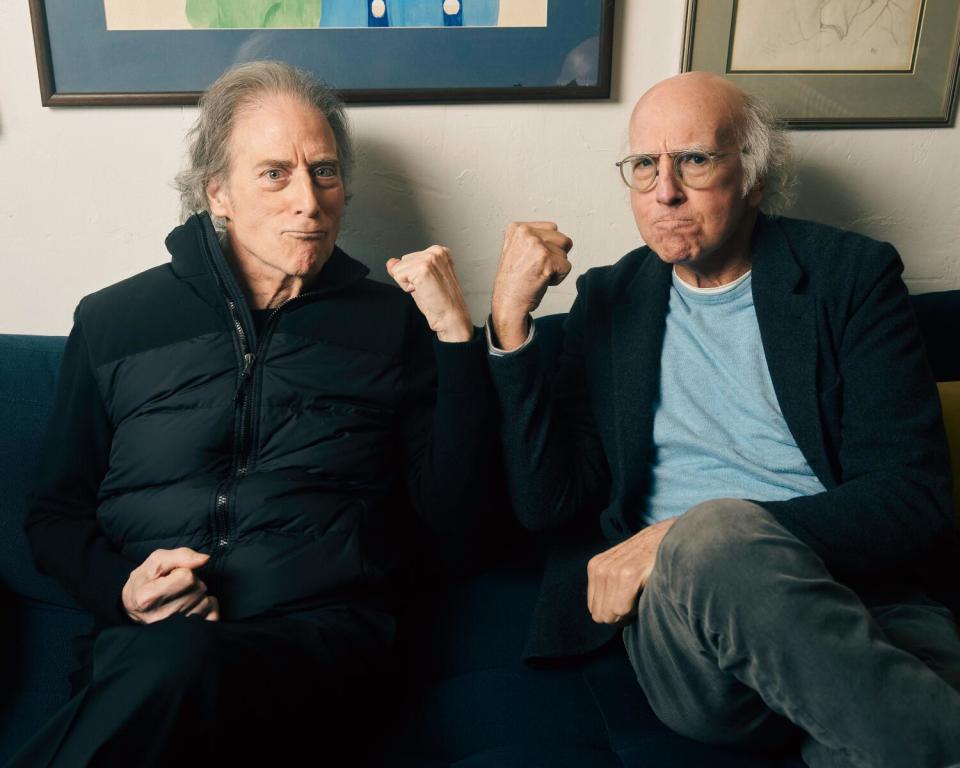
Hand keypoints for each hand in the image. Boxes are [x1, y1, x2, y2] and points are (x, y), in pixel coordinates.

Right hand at [122, 547, 219, 623]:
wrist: (135, 609)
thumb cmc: (145, 583)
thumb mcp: (155, 562)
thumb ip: (180, 555)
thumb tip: (205, 559)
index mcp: (149, 597)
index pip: (187, 576)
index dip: (181, 570)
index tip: (169, 576)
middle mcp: (163, 616)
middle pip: (197, 588)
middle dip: (190, 582)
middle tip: (174, 588)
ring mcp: (176, 628)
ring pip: (205, 600)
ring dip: (196, 595)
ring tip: (178, 598)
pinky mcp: (189, 633)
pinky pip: (213, 613)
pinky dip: (207, 607)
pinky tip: (190, 607)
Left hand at [386, 246, 473, 342]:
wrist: (451, 317)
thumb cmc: (441, 302)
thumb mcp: (421, 280)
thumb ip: (406, 268)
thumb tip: (391, 262)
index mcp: (439, 252)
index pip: (408, 259)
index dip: (414, 276)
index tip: (429, 284)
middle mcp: (436, 251)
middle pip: (403, 261)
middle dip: (410, 278)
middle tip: (428, 288)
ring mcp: (429, 259)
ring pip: (399, 268)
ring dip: (408, 283)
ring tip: (426, 290)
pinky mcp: (422, 268)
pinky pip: (398, 275)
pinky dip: (406, 288)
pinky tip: (423, 291)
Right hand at [491, 221, 572, 350]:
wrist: (508, 303)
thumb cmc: (514, 282)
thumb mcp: (517, 249)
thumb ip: (534, 238)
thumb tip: (558, 235)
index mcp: (516, 228)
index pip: (552, 228)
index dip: (547, 247)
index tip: (530, 260)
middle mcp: (525, 233)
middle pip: (562, 239)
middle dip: (554, 256)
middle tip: (535, 268)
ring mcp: (536, 245)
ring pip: (565, 253)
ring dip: (556, 267)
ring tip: (537, 274)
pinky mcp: (547, 260)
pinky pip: (567, 267)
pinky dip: (558, 278)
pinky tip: (541, 281)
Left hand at [586, 518, 675, 623]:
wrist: (671, 539)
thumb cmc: (650, 557)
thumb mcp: (622, 566)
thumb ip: (609, 585)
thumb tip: (603, 615)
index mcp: (596, 567)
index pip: (595, 608)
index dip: (613, 613)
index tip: (628, 603)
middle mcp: (600, 569)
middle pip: (601, 615)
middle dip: (618, 616)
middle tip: (635, 603)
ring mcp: (613, 571)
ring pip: (611, 614)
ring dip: (628, 613)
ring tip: (640, 596)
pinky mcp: (628, 575)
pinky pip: (622, 609)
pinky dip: (635, 610)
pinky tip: (643, 594)